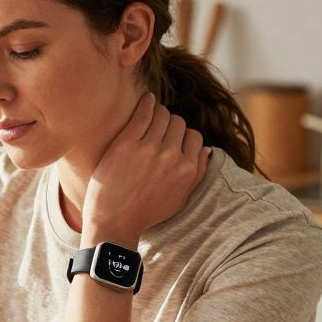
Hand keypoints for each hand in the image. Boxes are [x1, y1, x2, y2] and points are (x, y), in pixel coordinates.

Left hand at [83, 93, 210, 241]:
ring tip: (150, 116)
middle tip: (157, 129)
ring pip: (162, 115)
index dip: (183, 136)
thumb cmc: (145, 212)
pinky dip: (146, 103)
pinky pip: (142, 114)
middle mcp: (171, 157)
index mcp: (187, 169)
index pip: (194, 136)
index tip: (172, 138)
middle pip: (178, 123)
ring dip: (158, 113)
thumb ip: (197, 174)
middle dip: (170, 125)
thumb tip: (207, 149)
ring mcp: (148, 148)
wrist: (113, 221)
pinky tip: (146, 100)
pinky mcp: (126, 143)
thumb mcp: (179, 198)